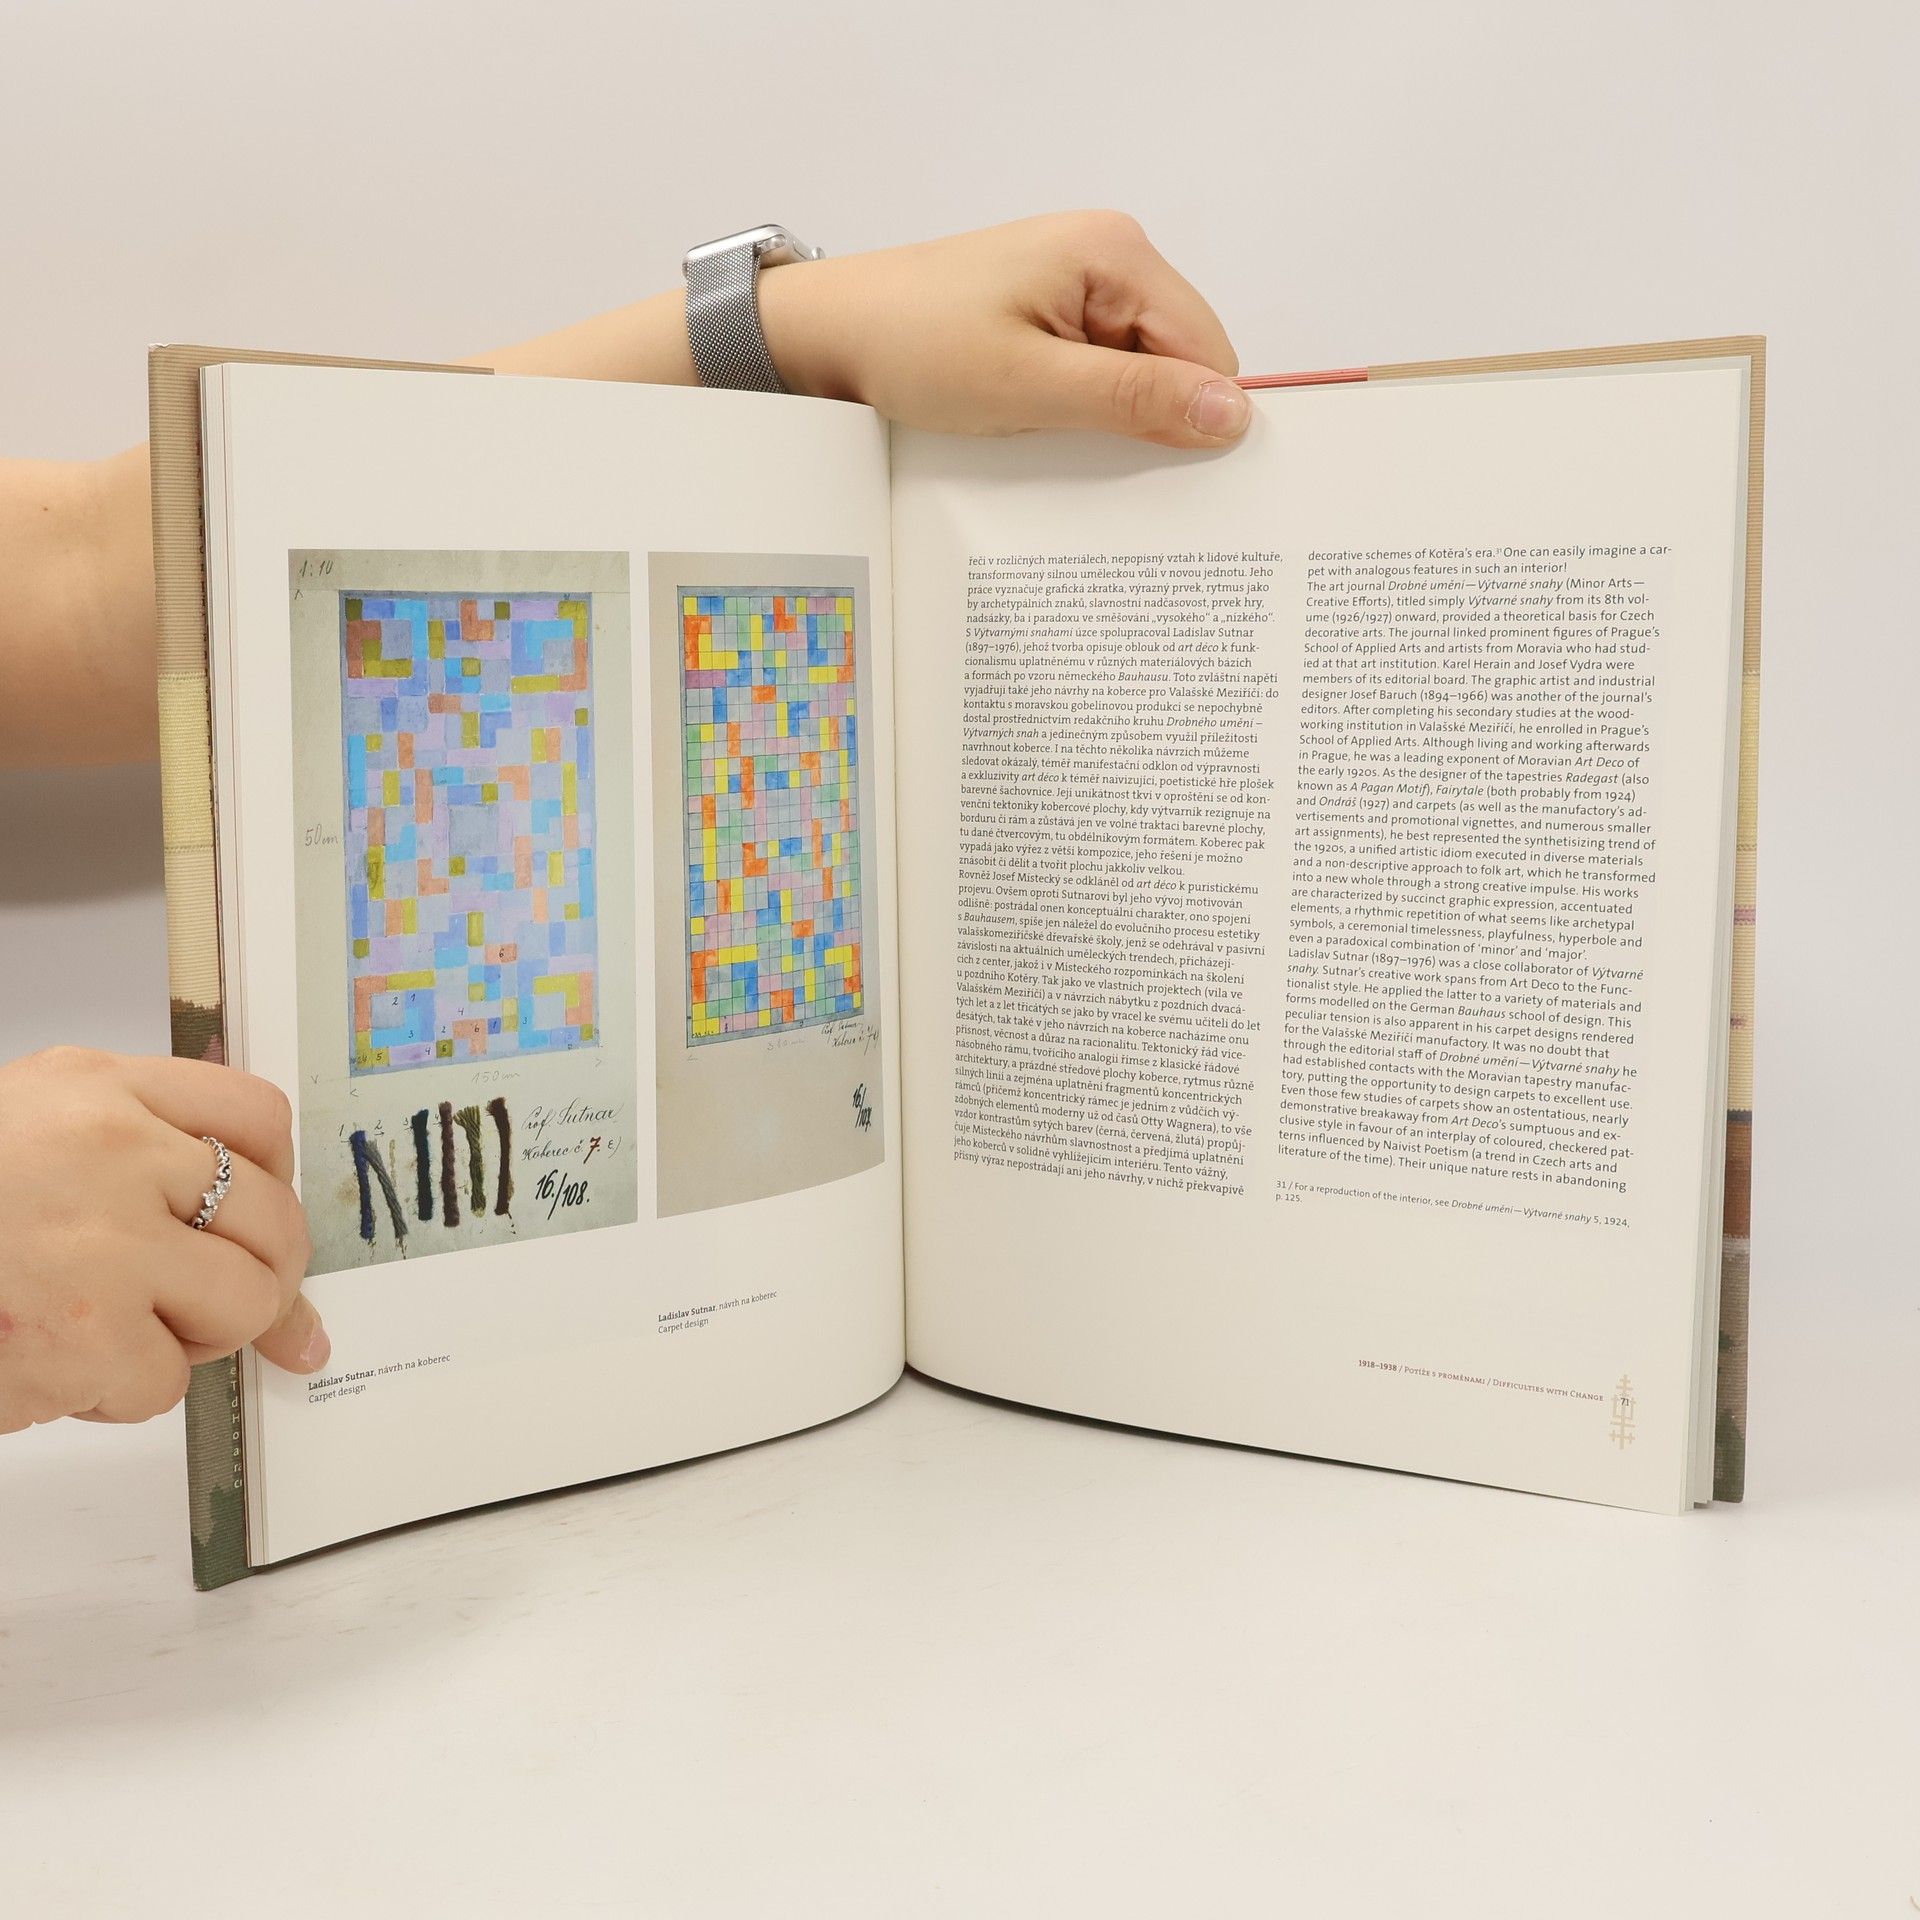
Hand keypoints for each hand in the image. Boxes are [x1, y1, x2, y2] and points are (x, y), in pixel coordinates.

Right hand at [0, 1047, 325, 1432]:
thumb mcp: (27, 1130)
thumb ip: (137, 1153)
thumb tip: (252, 1228)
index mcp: (95, 1089)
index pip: (255, 1114)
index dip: (274, 1176)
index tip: (258, 1216)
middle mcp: (111, 1153)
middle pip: (272, 1221)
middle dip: (255, 1276)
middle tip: (205, 1300)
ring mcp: (102, 1247)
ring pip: (241, 1306)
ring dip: (189, 1338)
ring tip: (112, 1327)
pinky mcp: (83, 1338)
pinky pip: (162, 1382)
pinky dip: (118, 1392)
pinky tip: (55, 1363)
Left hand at [756, 210, 1249, 449]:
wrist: (831, 332)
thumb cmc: (913, 345)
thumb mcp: (1030, 385)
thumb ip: (1135, 399)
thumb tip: (1231, 413)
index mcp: (1117, 253)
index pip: (1210, 351)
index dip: (1193, 416)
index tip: (1157, 468)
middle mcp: (1110, 254)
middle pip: (1181, 359)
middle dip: (1149, 415)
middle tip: (1083, 447)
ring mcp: (1082, 282)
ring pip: (1142, 371)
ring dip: (1110, 414)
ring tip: (1048, 425)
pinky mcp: (1054, 310)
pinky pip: (1101, 369)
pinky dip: (1081, 405)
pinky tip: (1040, 418)